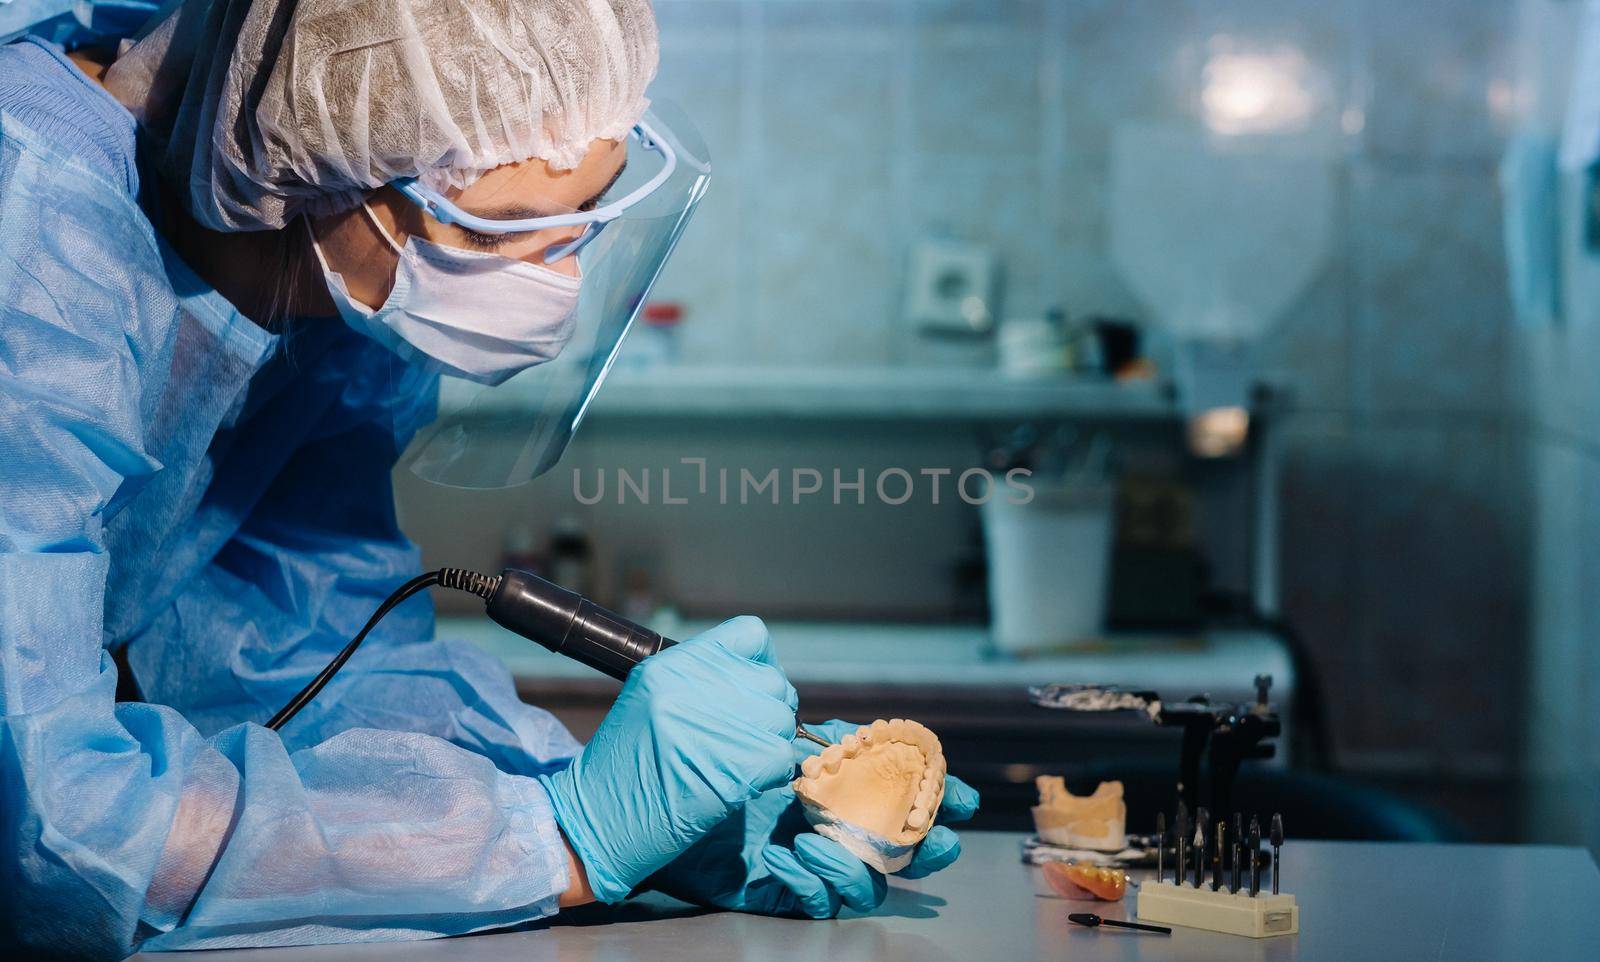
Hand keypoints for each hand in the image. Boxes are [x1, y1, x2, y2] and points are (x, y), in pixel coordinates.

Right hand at [538, 617, 797, 902]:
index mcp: (672, 663)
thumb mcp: (650, 699)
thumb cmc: (625, 766)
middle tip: (746, 738)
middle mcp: (694, 685)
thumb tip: (758, 678)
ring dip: (770, 744)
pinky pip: (783, 756)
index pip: (750, 633)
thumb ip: (700, 679)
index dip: (762, 663)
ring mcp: (716, 723)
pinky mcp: (737, 765)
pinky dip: (771, 773)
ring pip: (783, 720)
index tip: (752, 691)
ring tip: (738, 762)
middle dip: (767, 711)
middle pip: (773, 681)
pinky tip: (744, 784)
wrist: (597, 820)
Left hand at [647, 718, 979, 917]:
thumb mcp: (739, 724)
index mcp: (825, 779)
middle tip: (937, 838)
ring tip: (815, 838)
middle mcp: (823, 822)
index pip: (893, 785)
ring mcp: (805, 860)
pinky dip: (812, 884)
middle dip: (928, 842)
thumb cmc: (683, 762)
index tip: (959, 792)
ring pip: (868, 881)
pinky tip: (786, 858)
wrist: (630, 807)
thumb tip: (834, 715)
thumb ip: (780, 710)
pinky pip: (818, 904)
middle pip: (899, 843)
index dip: (932, 790)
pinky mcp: (780, 892)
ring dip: (856, 862)